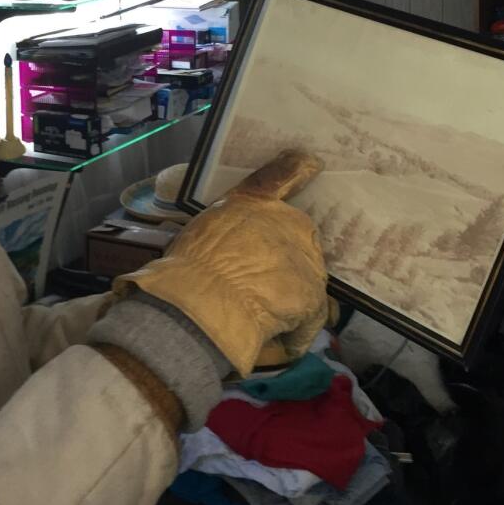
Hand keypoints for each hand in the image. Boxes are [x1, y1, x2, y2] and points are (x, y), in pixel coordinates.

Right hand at [112, 150, 328, 374]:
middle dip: (286, 254)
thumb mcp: (199, 235)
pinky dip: (296, 331)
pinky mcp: (314, 295)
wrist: (203, 302)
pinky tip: (283, 342)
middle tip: (259, 281)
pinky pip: (310, 316)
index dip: (297, 168)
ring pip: (306, 276)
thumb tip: (217, 247)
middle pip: (298, 235)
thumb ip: (220, 234)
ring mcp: (306, 258)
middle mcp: (287, 222)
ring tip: (263, 316)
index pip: (281, 175)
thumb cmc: (188, 268)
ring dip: (290, 293)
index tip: (310, 161)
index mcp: (255, 203)